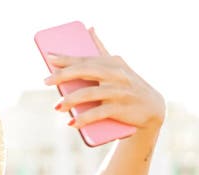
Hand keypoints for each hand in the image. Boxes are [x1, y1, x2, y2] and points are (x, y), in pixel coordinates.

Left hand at [43, 27, 165, 130]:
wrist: (152, 109)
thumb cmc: (127, 86)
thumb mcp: (117, 66)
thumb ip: (102, 50)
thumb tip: (90, 29)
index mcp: (113, 62)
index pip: (86, 59)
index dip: (66, 58)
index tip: (49, 57)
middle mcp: (117, 74)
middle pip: (86, 72)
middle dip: (64, 75)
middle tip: (46, 81)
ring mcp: (119, 91)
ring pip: (90, 93)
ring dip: (71, 100)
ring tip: (57, 107)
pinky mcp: (121, 108)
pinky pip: (99, 113)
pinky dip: (84, 118)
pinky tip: (72, 122)